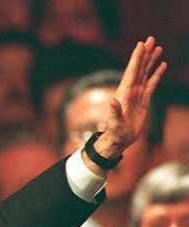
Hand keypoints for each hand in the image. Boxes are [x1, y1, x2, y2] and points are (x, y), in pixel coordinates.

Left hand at [94, 37, 165, 163]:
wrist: (119, 139)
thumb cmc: (116, 132)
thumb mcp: (115, 123)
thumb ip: (114, 112)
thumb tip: (113, 100)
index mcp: (124, 92)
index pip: (132, 72)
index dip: (137, 58)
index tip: (141, 44)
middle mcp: (130, 90)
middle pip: (139, 68)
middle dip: (144, 53)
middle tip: (150, 38)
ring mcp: (137, 94)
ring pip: (145, 73)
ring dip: (151, 60)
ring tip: (157, 47)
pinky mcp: (143, 100)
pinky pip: (151, 83)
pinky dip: (156, 74)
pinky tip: (162, 65)